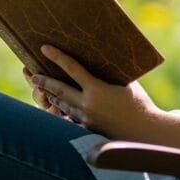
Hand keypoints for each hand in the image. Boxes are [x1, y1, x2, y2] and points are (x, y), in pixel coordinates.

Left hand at [30, 44, 160, 138]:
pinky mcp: (88, 129)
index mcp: (96, 89)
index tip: (44, 48)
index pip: (72, 68)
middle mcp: (87, 105)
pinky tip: (60, 109)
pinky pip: (72, 119)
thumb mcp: (126, 82)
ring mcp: (86, 119)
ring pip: (64, 105)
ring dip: (53, 97)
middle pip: (59, 90)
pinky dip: (65, 112)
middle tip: (33, 76)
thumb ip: (109, 74)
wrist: (145, 131)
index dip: (57, 57)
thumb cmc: (139, 102)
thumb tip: (100, 60)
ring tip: (46, 90)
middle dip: (44, 82)